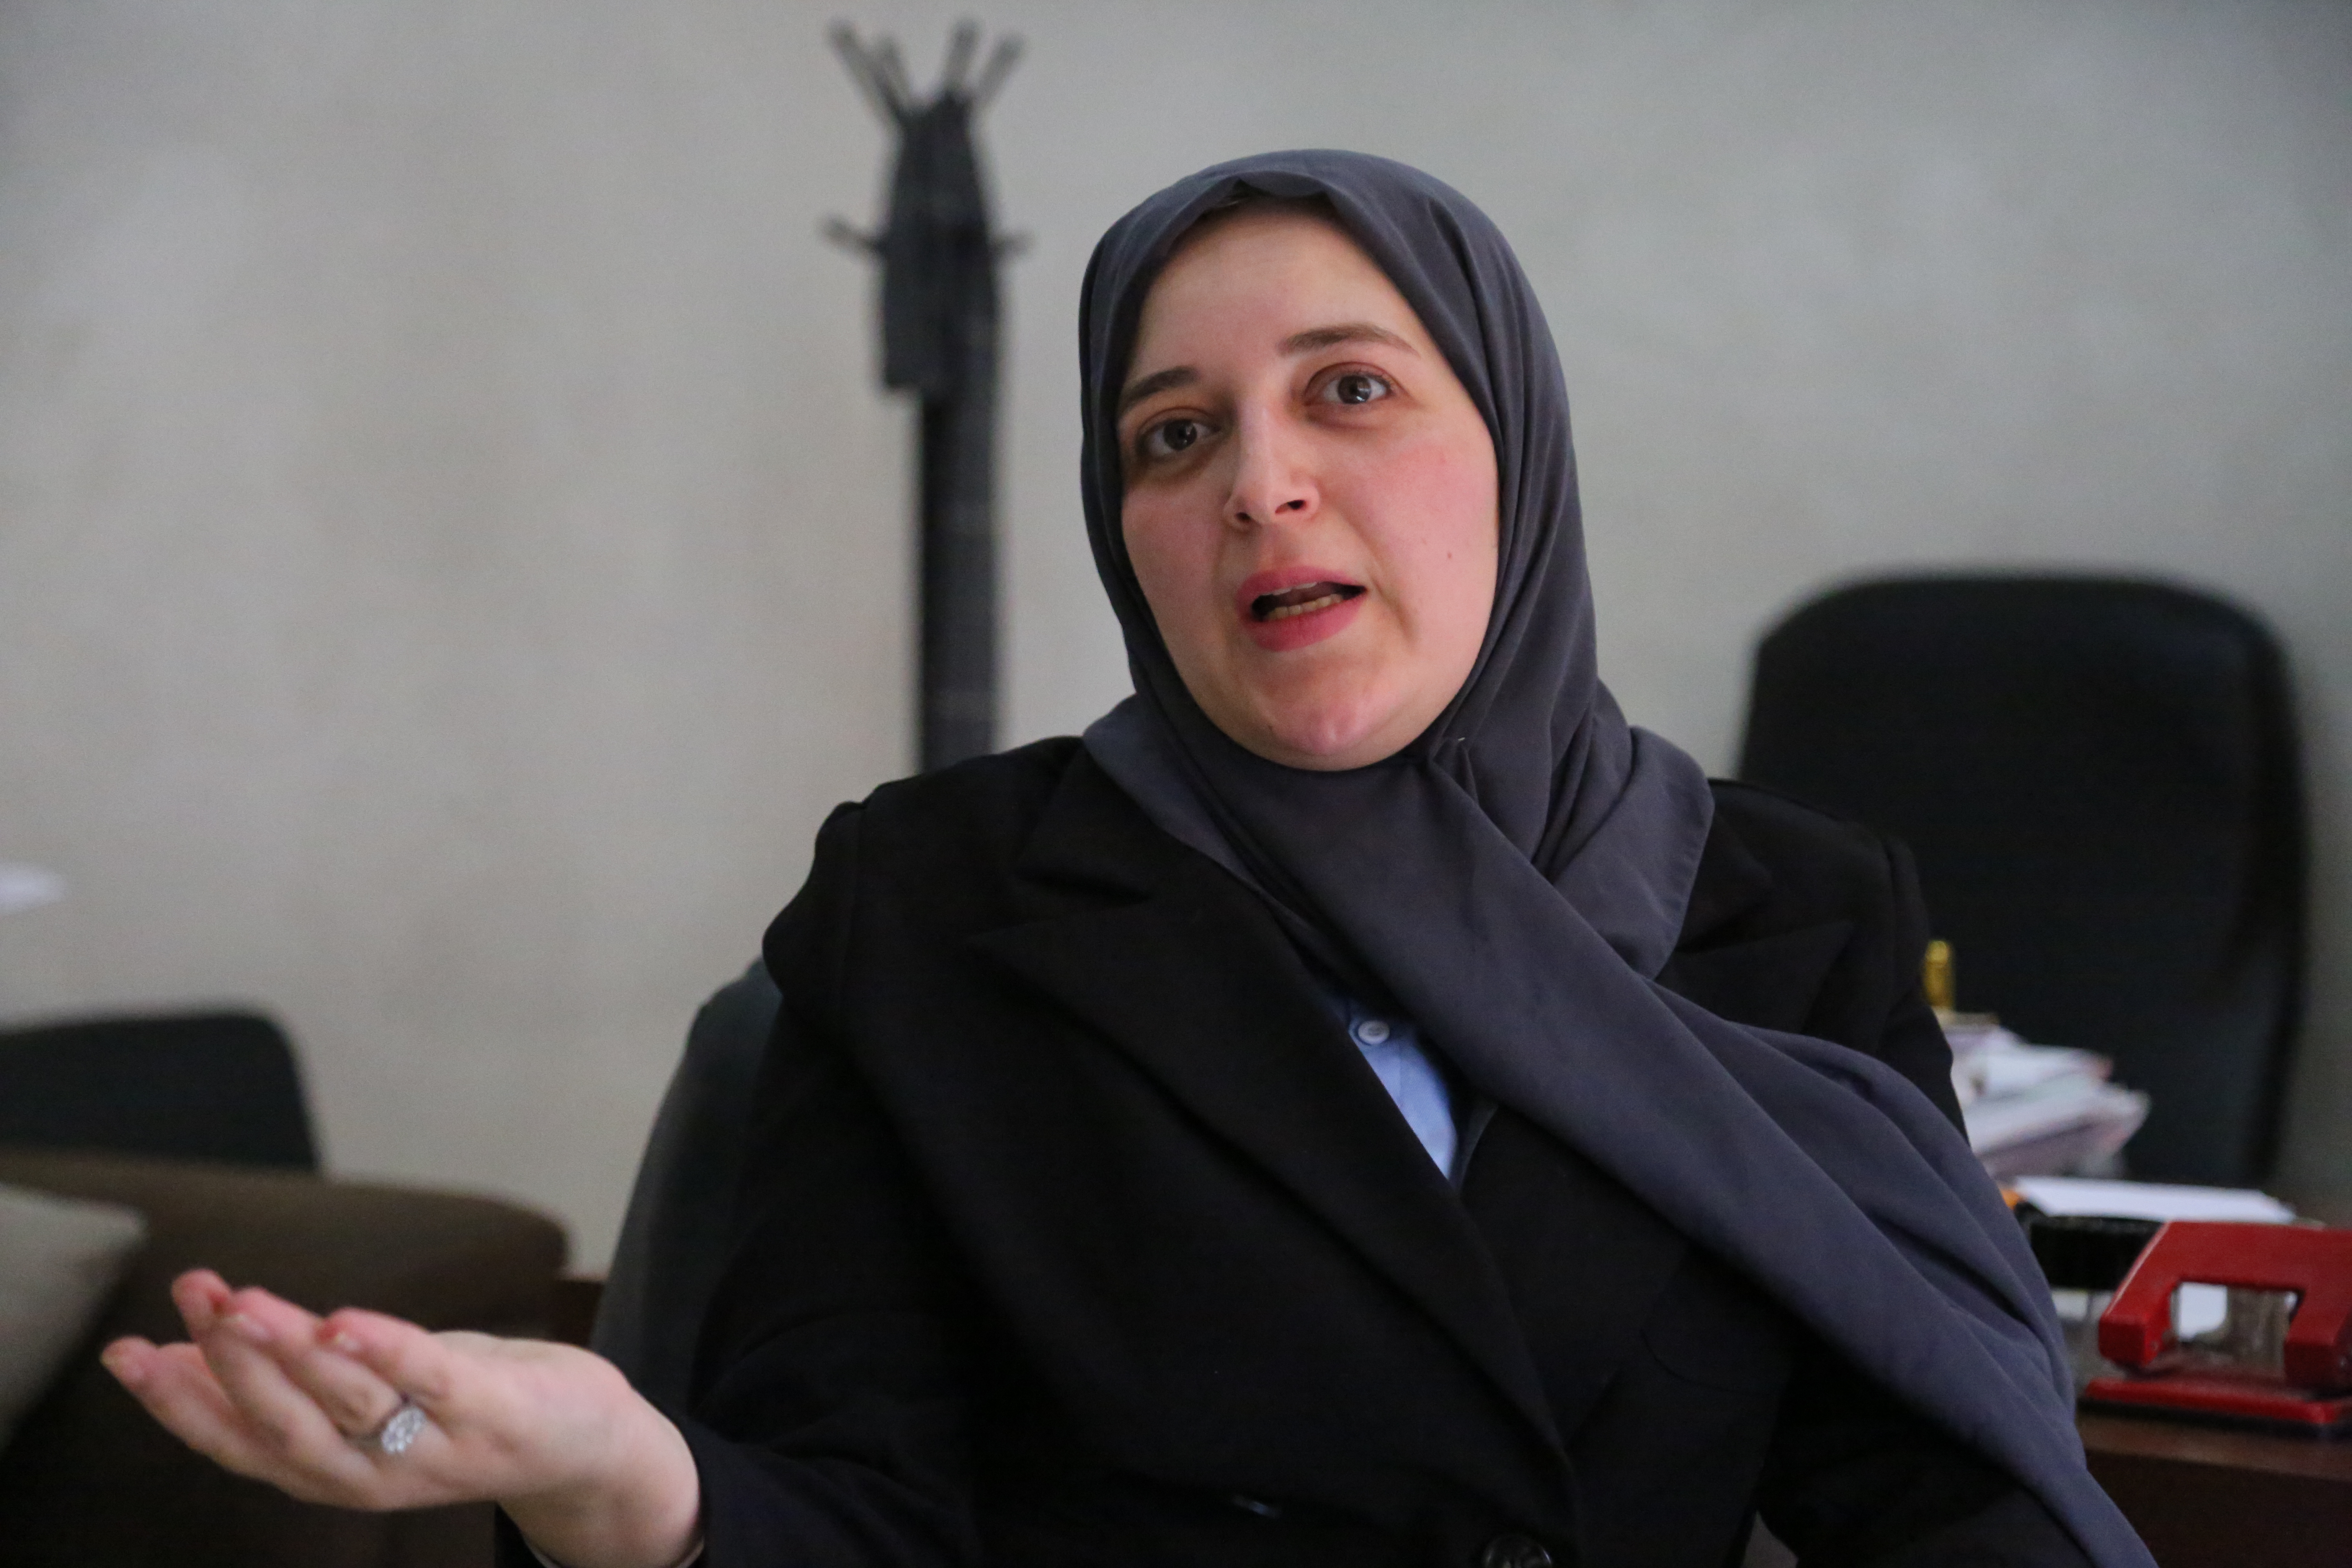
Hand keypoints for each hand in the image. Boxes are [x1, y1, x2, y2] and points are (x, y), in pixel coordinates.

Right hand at [101, 1270, 700, 1567]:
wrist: (582, 1440)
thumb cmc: (457, 1405)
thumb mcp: (363, 1399)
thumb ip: (287, 1382)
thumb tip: (183, 1348)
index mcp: (333, 1468)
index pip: (241, 1442)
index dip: (179, 1401)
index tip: (126, 1352)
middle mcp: (373, 1473)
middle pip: (284, 1425)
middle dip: (229, 1364)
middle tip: (190, 1300)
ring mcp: (435, 1445)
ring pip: (347, 1403)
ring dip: (289, 1352)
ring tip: (240, 1302)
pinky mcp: (491, 1410)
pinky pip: (429, 1380)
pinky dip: (384, 1350)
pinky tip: (342, 1319)